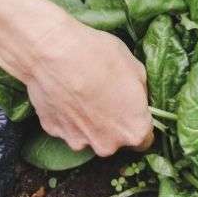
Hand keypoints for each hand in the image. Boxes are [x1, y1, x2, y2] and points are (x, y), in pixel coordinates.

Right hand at [24, 17, 153, 156]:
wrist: (53, 51)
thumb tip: (136, 100)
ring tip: (82, 92)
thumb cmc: (99, 56)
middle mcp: (106, 145)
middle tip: (106, 95)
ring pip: (89, 135)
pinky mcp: (53, 131)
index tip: (132, 109)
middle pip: (114, 139)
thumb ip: (140, 94)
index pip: (145, 139)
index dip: (138, 121)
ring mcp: (76, 141)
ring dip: (88, 120)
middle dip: (113, 123)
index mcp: (133, 130)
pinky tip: (65, 93)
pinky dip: (67, 115)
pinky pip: (66, 126)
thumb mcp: (136, 68)